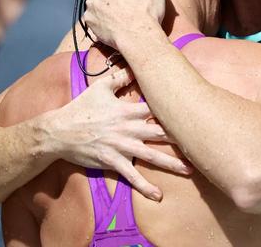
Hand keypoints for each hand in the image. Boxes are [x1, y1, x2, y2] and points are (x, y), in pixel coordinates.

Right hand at [42, 68, 190, 200]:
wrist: (59, 132)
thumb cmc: (80, 108)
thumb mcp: (99, 88)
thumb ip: (118, 77)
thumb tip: (132, 65)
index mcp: (127, 110)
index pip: (156, 109)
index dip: (173, 112)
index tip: (192, 113)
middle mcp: (128, 128)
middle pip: (160, 133)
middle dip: (180, 139)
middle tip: (201, 143)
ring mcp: (121, 147)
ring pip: (151, 156)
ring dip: (171, 164)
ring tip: (190, 170)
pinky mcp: (113, 162)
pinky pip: (132, 176)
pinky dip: (145, 187)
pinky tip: (158, 196)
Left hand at [84, 0, 165, 48]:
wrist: (138, 36)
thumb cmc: (147, 9)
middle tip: (123, 1)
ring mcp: (91, 5)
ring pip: (96, 2)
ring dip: (104, 6)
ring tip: (118, 15)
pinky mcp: (89, 20)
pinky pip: (93, 17)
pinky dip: (101, 20)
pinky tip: (113, 24)